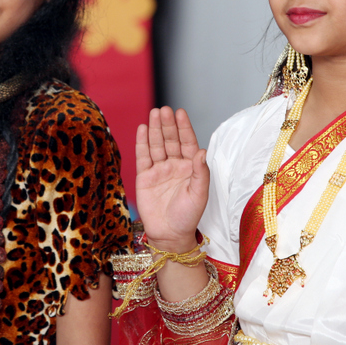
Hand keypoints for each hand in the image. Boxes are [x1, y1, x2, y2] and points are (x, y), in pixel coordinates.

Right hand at [135, 107, 208, 250]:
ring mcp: (159, 170)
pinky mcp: (145, 177)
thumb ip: (201, 172)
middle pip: (170, 140)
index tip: (180, 113)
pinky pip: (143, 157)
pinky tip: (143, 129)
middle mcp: (175, 165)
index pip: (188, 142)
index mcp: (191, 167)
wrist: (169, 234)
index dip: (184, 128)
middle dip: (168, 125)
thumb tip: (203, 151)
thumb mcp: (199, 194)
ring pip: (157, 145)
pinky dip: (142, 143)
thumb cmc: (188, 216)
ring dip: (155, 130)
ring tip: (154, 114)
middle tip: (164, 110)